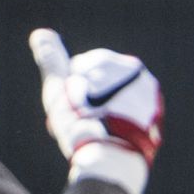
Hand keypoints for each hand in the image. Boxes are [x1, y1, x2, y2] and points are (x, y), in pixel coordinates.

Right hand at [30, 29, 162, 174]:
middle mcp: (143, 81)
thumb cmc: (81, 121)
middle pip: (101, 86)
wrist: (111, 160)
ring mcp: (152, 105)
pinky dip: (112, 128)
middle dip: (84, 101)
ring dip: (97, 114)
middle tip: (72, 121)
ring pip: (113, 104)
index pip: (85, 68)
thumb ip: (51, 60)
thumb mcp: (60, 87)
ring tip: (85, 132)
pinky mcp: (153, 128)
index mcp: (125, 66)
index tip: (64, 104)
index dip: (69, 86)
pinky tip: (100, 140)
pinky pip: (125, 122)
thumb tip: (40, 33)